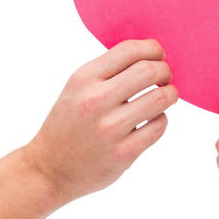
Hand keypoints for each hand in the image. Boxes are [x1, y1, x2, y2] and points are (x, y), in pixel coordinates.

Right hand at [23, 38, 178, 207]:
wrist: (48, 170)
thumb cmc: (69, 124)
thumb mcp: (76, 88)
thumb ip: (106, 71)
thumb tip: (149, 56)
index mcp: (83, 79)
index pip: (130, 50)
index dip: (153, 49)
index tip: (158, 55)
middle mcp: (95, 101)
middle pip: (149, 71)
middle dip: (165, 71)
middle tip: (165, 78)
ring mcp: (110, 129)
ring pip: (161, 99)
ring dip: (170, 95)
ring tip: (165, 99)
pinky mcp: (123, 154)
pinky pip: (160, 127)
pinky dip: (163, 120)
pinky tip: (154, 121)